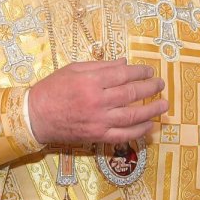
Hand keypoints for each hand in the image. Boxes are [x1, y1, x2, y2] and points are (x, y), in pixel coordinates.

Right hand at [28, 59, 167, 144]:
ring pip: (132, 115)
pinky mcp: (98, 136)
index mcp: (91, 81)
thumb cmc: (53, 89)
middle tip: (160, 84)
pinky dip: (139, 131)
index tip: (150, 70)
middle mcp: (98, 101)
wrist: (35, 117)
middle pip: (131, 93)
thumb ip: (101, 66)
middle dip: (150, 88)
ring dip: (152, 110)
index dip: (140, 72)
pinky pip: (124, 135)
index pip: (124, 75)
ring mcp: (99, 120)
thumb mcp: (74, 69)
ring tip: (164, 104)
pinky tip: (150, 125)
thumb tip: (125, 63)